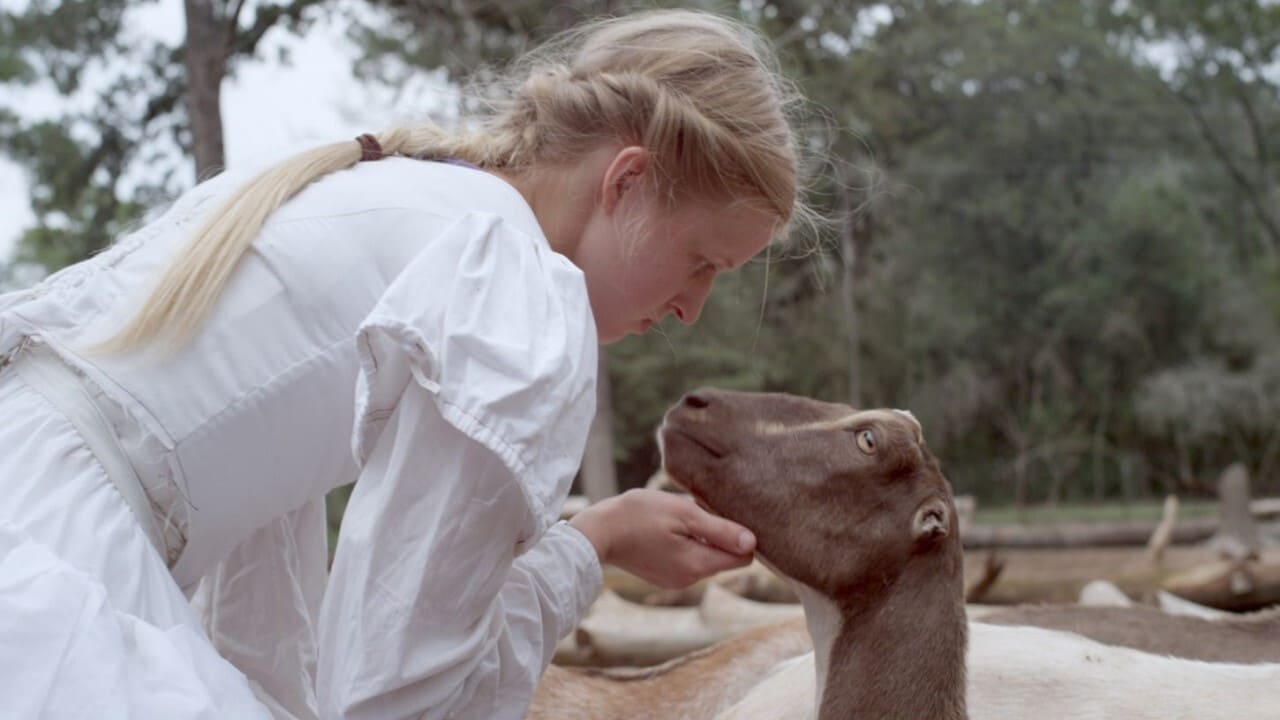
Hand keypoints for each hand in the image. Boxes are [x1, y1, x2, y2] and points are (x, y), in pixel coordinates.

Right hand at [568, 488, 755, 588]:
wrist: (597, 532)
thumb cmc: (639, 516)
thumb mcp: (684, 514)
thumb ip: (721, 530)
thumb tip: (753, 543)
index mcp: (699, 565)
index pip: (743, 557)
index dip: (742, 535)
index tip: (726, 513)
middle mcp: (690, 579)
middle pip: (724, 557)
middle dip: (719, 534)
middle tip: (698, 509)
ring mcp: (675, 581)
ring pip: (705, 557)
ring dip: (700, 536)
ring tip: (677, 517)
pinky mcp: (663, 576)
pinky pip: (687, 559)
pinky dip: (685, 543)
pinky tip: (666, 528)